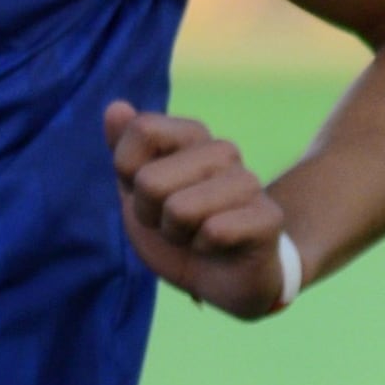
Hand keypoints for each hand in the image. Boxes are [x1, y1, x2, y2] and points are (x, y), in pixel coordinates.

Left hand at [105, 102, 299, 317]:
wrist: (220, 278)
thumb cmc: (179, 230)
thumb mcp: (137, 192)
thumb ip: (124, 150)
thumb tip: (117, 106)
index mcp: (192, 137)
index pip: (143, 129)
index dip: (128, 172)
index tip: (145, 193)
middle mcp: (223, 151)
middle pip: (150, 180)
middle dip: (150, 214)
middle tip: (172, 223)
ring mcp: (249, 182)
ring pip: (180, 209)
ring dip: (177, 235)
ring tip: (194, 236)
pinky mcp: (268, 217)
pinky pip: (214, 231)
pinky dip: (205, 249)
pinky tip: (217, 249)